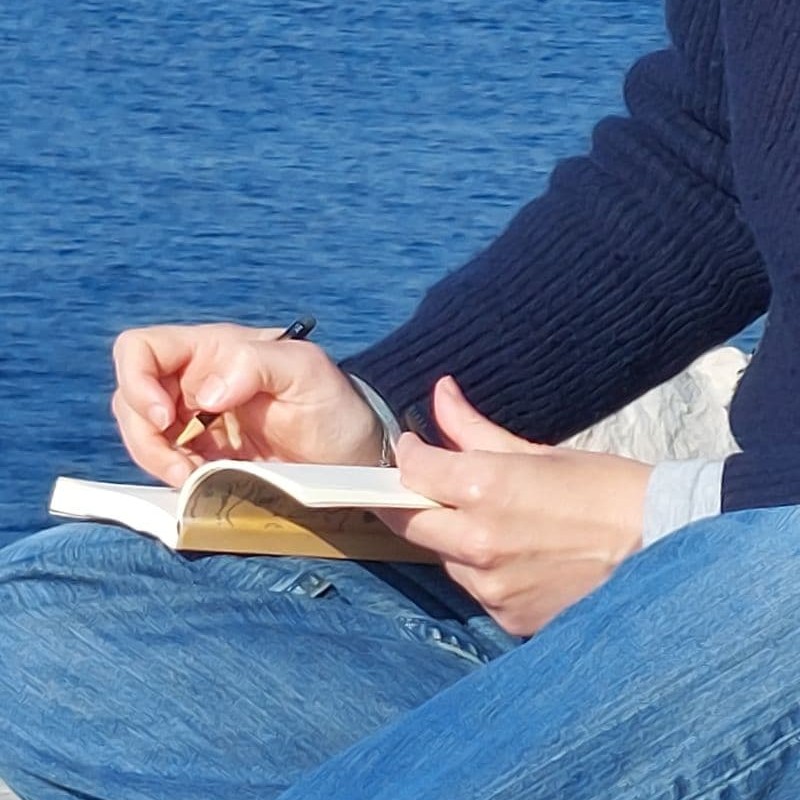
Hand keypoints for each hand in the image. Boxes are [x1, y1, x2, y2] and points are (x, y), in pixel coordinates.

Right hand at [112, 323, 382, 485]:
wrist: (352, 456)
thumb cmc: (334, 404)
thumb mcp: (306, 371)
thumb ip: (255, 364)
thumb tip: (204, 393)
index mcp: (214, 349)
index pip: (142, 349)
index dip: (136, 380)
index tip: (164, 418)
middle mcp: (197, 380)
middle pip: (130, 397)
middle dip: (144, 435)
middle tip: (183, 466)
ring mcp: (198, 420)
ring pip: (142, 434)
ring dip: (156, 460)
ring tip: (193, 477)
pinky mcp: (205, 455)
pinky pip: (166, 462)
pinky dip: (173, 476)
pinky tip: (201, 483)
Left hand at [379, 376, 651, 635]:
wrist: (662, 544)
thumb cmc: (604, 488)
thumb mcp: (539, 452)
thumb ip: (474, 428)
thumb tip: (440, 394)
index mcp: (484, 490)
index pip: (413, 471)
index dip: (408, 455)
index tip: (415, 448)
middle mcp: (478, 544)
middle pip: (408, 522)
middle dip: (408, 501)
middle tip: (426, 487)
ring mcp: (491, 587)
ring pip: (443, 558)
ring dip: (450, 538)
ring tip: (493, 522)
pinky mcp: (508, 618)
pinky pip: (475, 589)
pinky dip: (483, 571)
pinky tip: (518, 556)